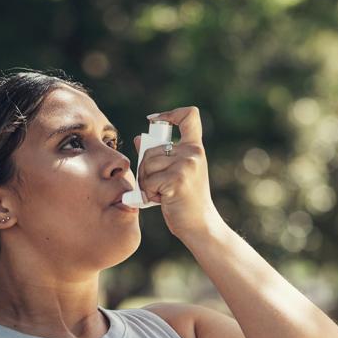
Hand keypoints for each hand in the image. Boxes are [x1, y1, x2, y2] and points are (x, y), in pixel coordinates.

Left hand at [133, 106, 224, 239]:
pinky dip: (148, 193)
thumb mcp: (175, 173)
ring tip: (160, 192)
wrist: (199, 224)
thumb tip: (138, 138)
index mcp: (195, 148)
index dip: (170, 113)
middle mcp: (193, 153)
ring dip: (146, 182)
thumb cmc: (184, 199)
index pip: (189, 115)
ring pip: (146, 165)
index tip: (155, 120)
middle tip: (157, 184)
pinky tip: (161, 200)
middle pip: (150, 149)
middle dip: (145, 168)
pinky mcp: (177, 180)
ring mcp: (186, 165)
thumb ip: (159, 155)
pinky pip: (148, 181)